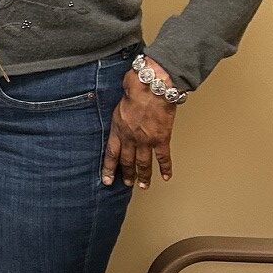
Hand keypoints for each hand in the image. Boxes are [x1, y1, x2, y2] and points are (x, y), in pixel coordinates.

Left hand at [101, 54, 179, 189]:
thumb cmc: (136, 86)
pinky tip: (165, 176)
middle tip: (127, 183)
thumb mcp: (120, 100)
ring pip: (143, 163)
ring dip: (143, 176)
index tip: (107, 179)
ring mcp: (146, 140)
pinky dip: (165, 168)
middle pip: (127, 160)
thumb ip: (120, 112)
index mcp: (118, 128)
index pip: (111, 153)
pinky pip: (163, 157)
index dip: (109, 168)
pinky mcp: (161, 138)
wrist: (152, 86)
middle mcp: (130, 137)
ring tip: (143, 185)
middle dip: (127, 173)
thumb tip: (121, 109)